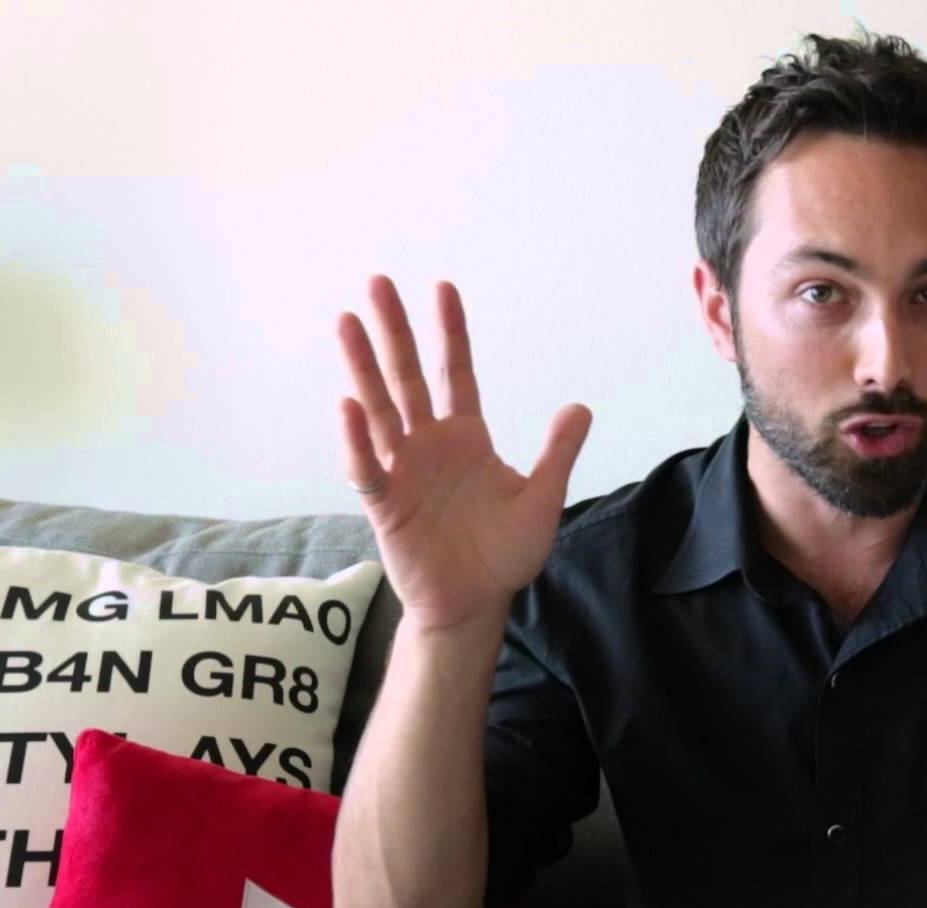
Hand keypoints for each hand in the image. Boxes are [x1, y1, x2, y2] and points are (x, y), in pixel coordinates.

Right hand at [337, 275, 590, 632]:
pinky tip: (349, 405)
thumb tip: (579, 407)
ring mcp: (404, 470)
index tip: (443, 287)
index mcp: (467, 438)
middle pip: (409, 377)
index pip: (457, 373)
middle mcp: (430, 445)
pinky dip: (358, 440)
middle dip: (395, 332)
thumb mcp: (541, 500)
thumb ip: (556, 454)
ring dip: (363, 367)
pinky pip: (368, 468)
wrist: (475, 604)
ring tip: (347, 322)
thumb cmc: (505, 554)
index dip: (451, 332)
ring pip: (380, 409)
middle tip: (378, 283)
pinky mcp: (386, 504)